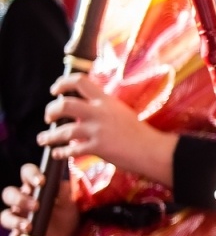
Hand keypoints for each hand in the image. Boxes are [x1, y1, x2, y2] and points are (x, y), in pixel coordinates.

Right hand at [1, 163, 79, 235]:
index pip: (26, 173)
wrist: (69, 232)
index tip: (41, 182)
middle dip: (20, 199)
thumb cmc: (66, 210)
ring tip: (29, 227)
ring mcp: (19, 217)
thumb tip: (59, 184)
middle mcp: (22, 200)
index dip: (31, 175)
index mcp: (35, 187)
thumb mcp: (69, 201)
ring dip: (14, 221)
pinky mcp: (19, 233)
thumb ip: (64, 191)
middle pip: (9, 194)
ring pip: (5, 216)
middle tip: (36, 206)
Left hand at [38, 73, 176, 180]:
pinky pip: (72, 150)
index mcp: (106, 100)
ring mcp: (98, 130)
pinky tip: (58, 154)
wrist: (152, 150)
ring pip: (63, 131)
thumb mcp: (121, 111)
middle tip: (48, 118)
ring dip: (49, 136)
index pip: (80, 82)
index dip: (62, 83)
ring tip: (43, 139)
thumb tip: (85, 108)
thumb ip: (103, 108)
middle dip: (50, 111)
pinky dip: (61, 152)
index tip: (55, 91)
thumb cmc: (140, 132)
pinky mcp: (98, 148)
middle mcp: (100, 113)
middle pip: (65, 104)